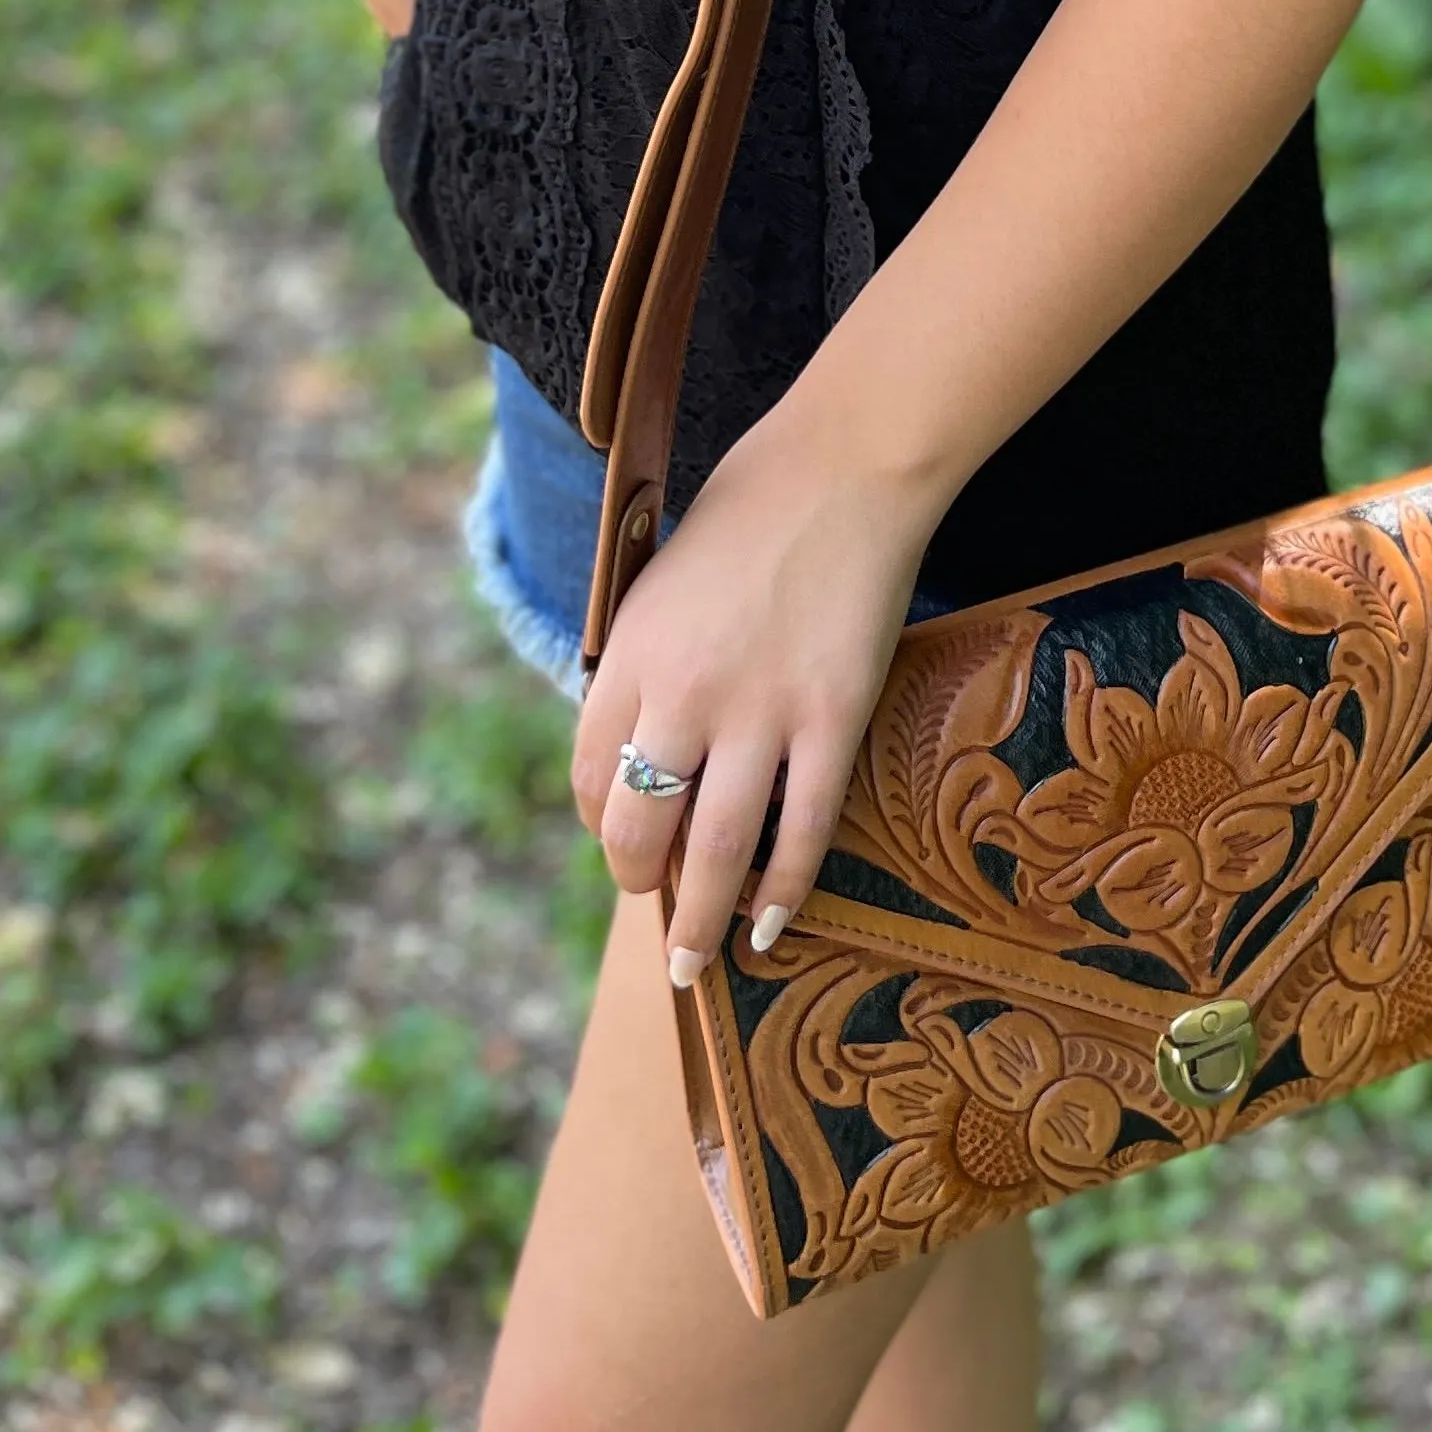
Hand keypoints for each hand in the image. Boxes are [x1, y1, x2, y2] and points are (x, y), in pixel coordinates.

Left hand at [570, 396, 939, 984]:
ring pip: (714, 852)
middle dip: (640, 882)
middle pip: (636, 828)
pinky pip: (801, 830)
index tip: (620, 841)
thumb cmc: (751, 513)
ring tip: (698, 962)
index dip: (599, 824)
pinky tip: (774, 924)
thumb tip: (643, 744)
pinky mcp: (830, 719)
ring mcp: (759, 711)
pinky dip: (785, 890)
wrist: (843, 468)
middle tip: (657, 905)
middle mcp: (680, 693)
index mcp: (630, 653)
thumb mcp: (662, 583)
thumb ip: (648, 664)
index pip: (589, 775)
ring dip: (701, 922)